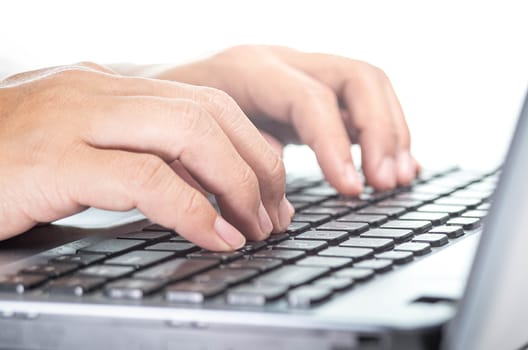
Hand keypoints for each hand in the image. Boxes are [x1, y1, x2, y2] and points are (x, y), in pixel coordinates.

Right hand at [0, 63, 292, 249]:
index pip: (206, 102)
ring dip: (237, 185)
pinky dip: (193, 211)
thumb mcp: (78, 153)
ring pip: (190, 134)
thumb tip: (200, 189)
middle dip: (257, 166)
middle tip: (274, 214)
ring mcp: (73, 118)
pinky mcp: (53, 159)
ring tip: (256, 228)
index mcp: (107, 86)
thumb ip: (134, 157)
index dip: (251, 147)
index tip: (272, 191)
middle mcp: (96, 89)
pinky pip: (147, 179)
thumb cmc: (2, 171)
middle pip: (210, 111)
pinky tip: (216, 238)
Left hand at [151, 45, 418, 194]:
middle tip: (386, 183)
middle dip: (381, 132)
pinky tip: (390, 163)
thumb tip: (278, 213)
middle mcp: (285, 61)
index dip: (336, 146)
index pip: (310, 100)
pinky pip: (360, 102)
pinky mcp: (312, 90)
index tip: (352, 190)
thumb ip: (233, 162)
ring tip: (399, 178)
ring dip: (391, 132)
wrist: (157, 83)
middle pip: (357, 78)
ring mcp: (302, 71)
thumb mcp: (187, 133)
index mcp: (251, 69)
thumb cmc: (166, 110)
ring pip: (369, 86)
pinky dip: (382, 132)